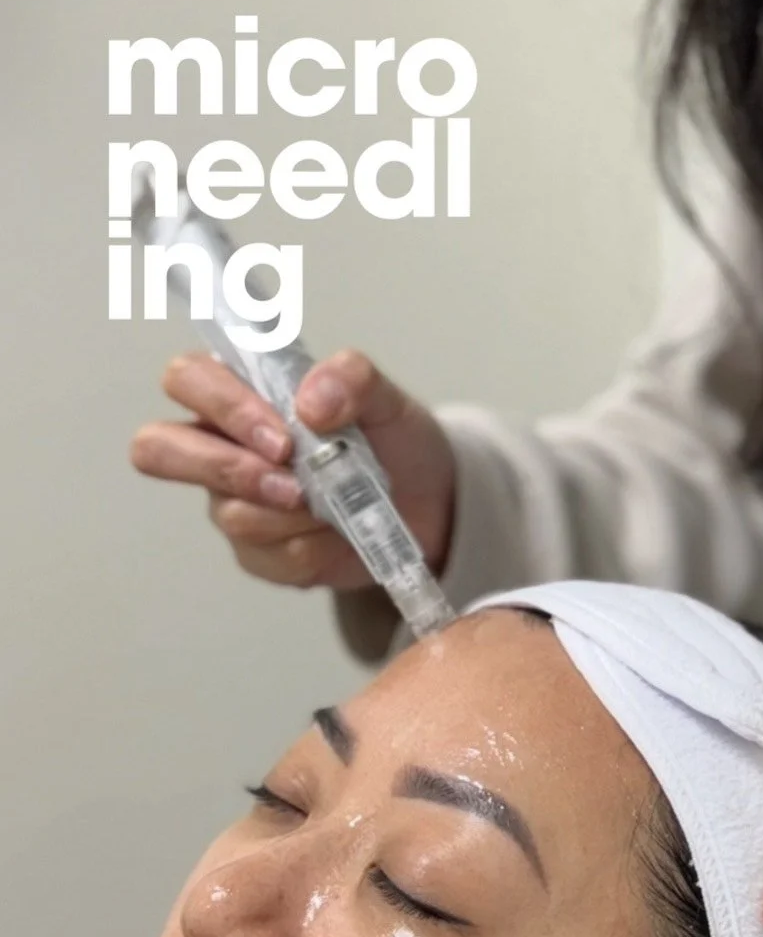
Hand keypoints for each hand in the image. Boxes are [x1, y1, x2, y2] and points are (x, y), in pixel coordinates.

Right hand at [131, 349, 454, 590]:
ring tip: (336, 504)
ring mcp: (233, 502)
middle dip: (228, 468)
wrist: (429, 501)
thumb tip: (312, 401)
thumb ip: (353, 379)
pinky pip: (268, 557)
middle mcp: (221, 446)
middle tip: (292, 481)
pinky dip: (314, 545)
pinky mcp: (259, 553)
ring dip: (291, 512)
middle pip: (159, 448)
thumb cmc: (391, 438)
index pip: (187, 379)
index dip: (222, 405)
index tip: (282, 434)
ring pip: (229, 513)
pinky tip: (340, 533)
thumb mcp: (386, 398)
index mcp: (243, 392)